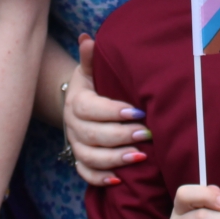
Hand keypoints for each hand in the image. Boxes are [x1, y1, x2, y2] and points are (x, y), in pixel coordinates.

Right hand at [65, 34, 150, 187]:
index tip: (138, 112)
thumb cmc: (94, 85)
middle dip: (121, 136)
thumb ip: (92, 58)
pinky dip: (100, 179)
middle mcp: (73, 125)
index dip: (113, 112)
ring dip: (115, 159)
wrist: (79, 105)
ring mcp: (76, 145)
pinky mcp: (80, 160)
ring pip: (90, 157)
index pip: (90, 109)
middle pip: (92, 135)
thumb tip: (87, 38)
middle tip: (147, 134)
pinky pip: (86, 174)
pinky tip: (120, 179)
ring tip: (140, 157)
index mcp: (76, 101)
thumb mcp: (92, 70)